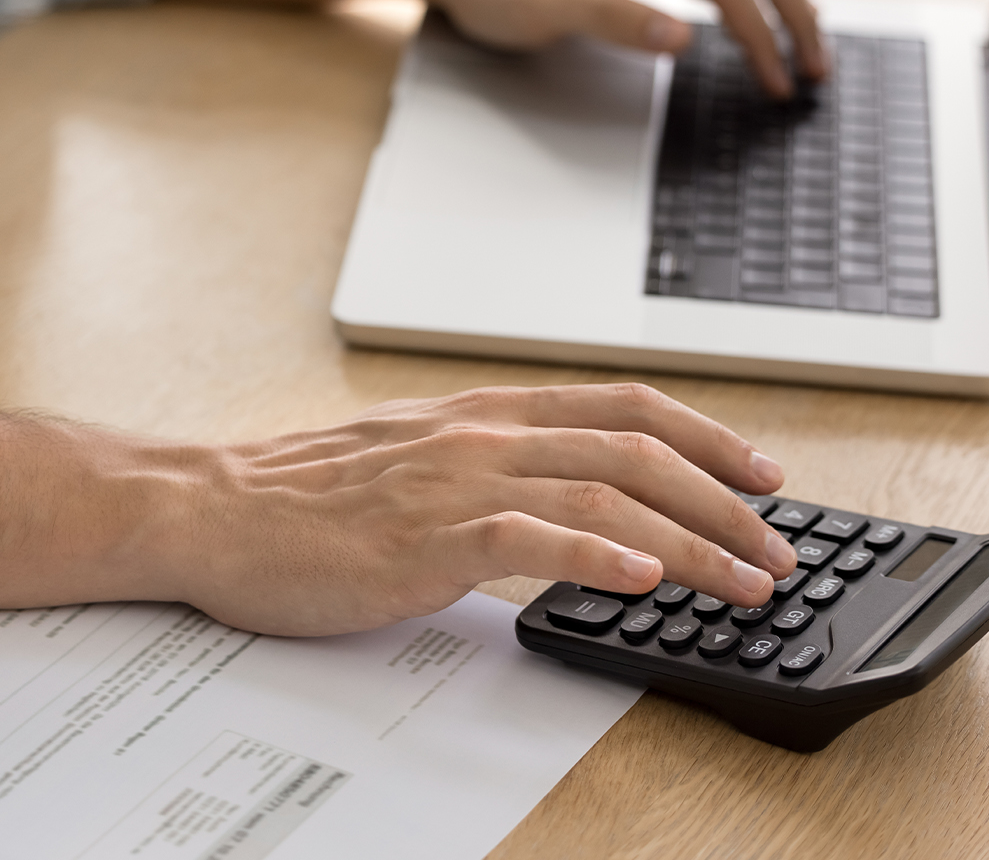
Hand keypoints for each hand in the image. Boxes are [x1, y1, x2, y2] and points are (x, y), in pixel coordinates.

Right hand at [0, 385, 800, 640]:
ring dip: (694, 539)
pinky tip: (647, 578)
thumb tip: (566, 500)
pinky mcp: (426, 536)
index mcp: (485, 413)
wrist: (208, 505)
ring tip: (746, 581)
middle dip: (726, 498)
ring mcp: (457, 480)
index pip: (622, 407)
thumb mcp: (413, 459)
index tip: (764, 474)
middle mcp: (484, 433)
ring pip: (607, 492)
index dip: (707, 434)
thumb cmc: (302, 494)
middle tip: (780, 546)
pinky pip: (534, 537)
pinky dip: (602, 554)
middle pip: (638, 447)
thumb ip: (490, 469)